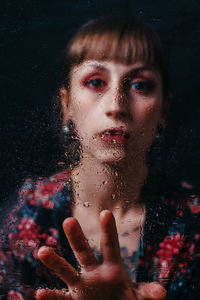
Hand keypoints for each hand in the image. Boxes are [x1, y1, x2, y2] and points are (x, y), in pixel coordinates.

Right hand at [36, 210, 165, 299]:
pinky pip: (60, 299)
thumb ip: (146, 292)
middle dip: (77, 237)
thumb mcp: (136, 297)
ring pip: (66, 271)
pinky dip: (51, 297)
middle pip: (84, 251)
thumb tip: (161, 292)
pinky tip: (39, 294)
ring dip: (55, 261)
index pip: (110, 245)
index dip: (109, 230)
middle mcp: (94, 273)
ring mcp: (82, 287)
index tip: (106, 213)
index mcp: (112, 268)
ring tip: (42, 250)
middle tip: (69, 220)